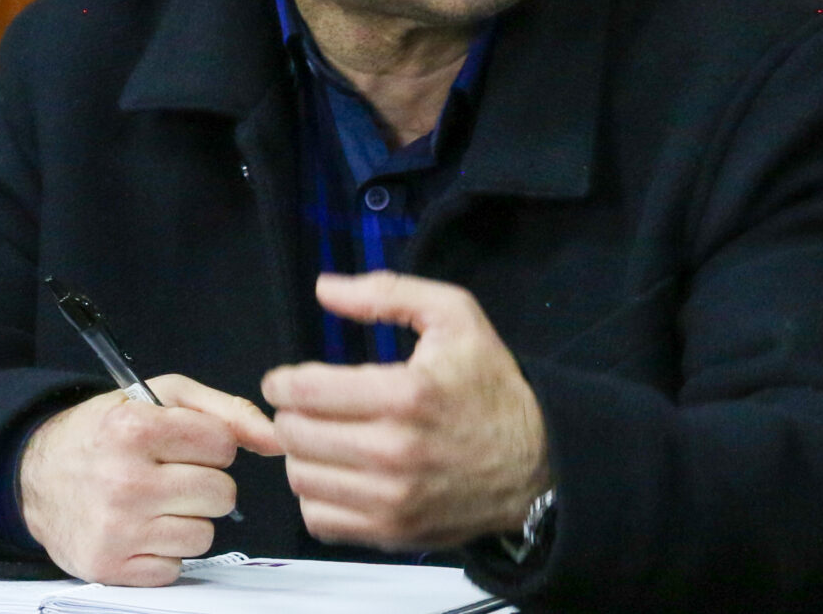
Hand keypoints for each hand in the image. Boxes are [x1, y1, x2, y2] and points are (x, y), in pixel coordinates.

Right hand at [18, 372, 282, 584]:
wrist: (34, 477)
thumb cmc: (103, 433)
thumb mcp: (155, 398)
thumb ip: (223, 411)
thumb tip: (275, 440)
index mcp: (133, 428)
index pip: (222, 445)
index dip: (209, 444)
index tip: (183, 443)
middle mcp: (124, 479)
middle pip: (221, 494)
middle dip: (203, 483)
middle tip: (168, 474)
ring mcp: (118, 528)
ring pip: (204, 535)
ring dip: (186, 520)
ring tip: (152, 502)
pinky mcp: (112, 565)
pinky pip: (176, 566)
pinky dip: (163, 550)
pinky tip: (138, 528)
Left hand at [262, 273, 550, 549]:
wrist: (539, 465)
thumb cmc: (490, 387)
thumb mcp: (455, 318)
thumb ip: (387, 293)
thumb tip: (324, 289)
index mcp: (405, 394)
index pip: (303, 391)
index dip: (282, 382)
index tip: (286, 381)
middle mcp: (395, 452)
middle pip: (294, 435)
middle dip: (292, 416)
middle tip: (309, 410)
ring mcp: (394, 500)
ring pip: (300, 478)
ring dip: (303, 456)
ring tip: (325, 440)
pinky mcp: (394, 533)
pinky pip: (319, 519)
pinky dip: (319, 498)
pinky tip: (339, 476)